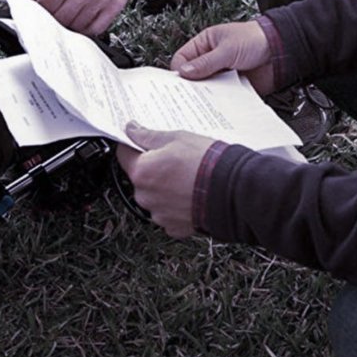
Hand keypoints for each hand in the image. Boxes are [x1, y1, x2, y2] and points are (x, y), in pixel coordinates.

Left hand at [33, 0, 171, 34]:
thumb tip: (33, 0)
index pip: (47, 4)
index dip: (38, 12)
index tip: (36, 13)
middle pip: (62, 18)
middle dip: (52, 20)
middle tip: (50, 18)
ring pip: (78, 26)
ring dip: (69, 26)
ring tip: (66, 18)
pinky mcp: (117, 3)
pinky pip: (97, 28)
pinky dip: (86, 30)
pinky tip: (82, 22)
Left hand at [115, 123, 214, 238]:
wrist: (232, 191)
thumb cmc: (207, 164)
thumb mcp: (177, 138)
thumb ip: (149, 136)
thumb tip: (132, 130)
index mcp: (142, 172)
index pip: (123, 154)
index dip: (132, 145)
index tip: (141, 141)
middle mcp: (146, 196)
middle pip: (140, 177)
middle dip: (152, 167)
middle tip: (173, 158)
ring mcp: (159, 214)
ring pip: (154, 196)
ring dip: (164, 187)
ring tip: (186, 176)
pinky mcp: (174, 227)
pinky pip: (168, 212)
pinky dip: (176, 204)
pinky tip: (190, 192)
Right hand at [172, 21, 276, 94]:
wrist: (281, 49)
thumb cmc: (255, 38)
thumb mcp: (226, 49)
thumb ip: (205, 63)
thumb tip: (184, 72)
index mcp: (205, 44)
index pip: (183, 59)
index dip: (180, 71)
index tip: (180, 83)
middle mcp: (211, 60)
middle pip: (193, 77)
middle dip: (192, 86)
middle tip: (190, 96)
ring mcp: (222, 74)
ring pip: (207, 89)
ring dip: (208, 95)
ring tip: (207, 100)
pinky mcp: (233, 87)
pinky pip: (222, 97)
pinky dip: (221, 101)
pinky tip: (221, 103)